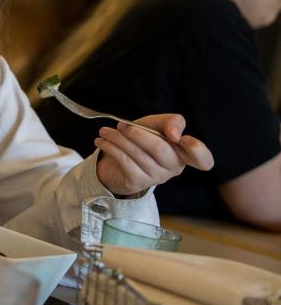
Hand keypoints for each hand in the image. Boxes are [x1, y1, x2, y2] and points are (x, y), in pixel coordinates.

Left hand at [95, 114, 213, 196]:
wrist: (118, 157)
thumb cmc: (143, 138)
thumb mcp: (157, 124)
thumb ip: (171, 122)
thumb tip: (175, 134)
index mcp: (184, 154)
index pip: (203, 159)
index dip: (197, 150)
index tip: (181, 138)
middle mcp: (174, 168)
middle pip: (159, 149)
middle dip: (137, 133)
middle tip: (121, 125)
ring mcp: (156, 177)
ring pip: (138, 154)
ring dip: (118, 139)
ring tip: (105, 131)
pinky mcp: (138, 182)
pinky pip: (124, 162)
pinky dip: (111, 148)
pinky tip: (102, 141)